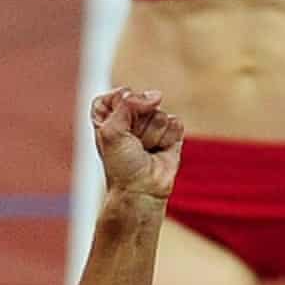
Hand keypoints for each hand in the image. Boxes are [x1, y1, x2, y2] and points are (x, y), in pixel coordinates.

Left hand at [86, 86, 182, 204]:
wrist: (141, 189)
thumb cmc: (121, 165)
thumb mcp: (111, 131)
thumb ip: (128, 104)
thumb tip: (156, 95)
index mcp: (109, 117)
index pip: (119, 94)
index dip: (122, 107)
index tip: (117, 127)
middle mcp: (130, 118)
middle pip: (142, 101)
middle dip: (138, 123)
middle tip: (132, 144)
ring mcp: (152, 125)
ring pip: (159, 113)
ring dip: (152, 135)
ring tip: (145, 150)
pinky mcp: (171, 133)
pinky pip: (175, 122)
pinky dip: (167, 138)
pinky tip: (159, 151)